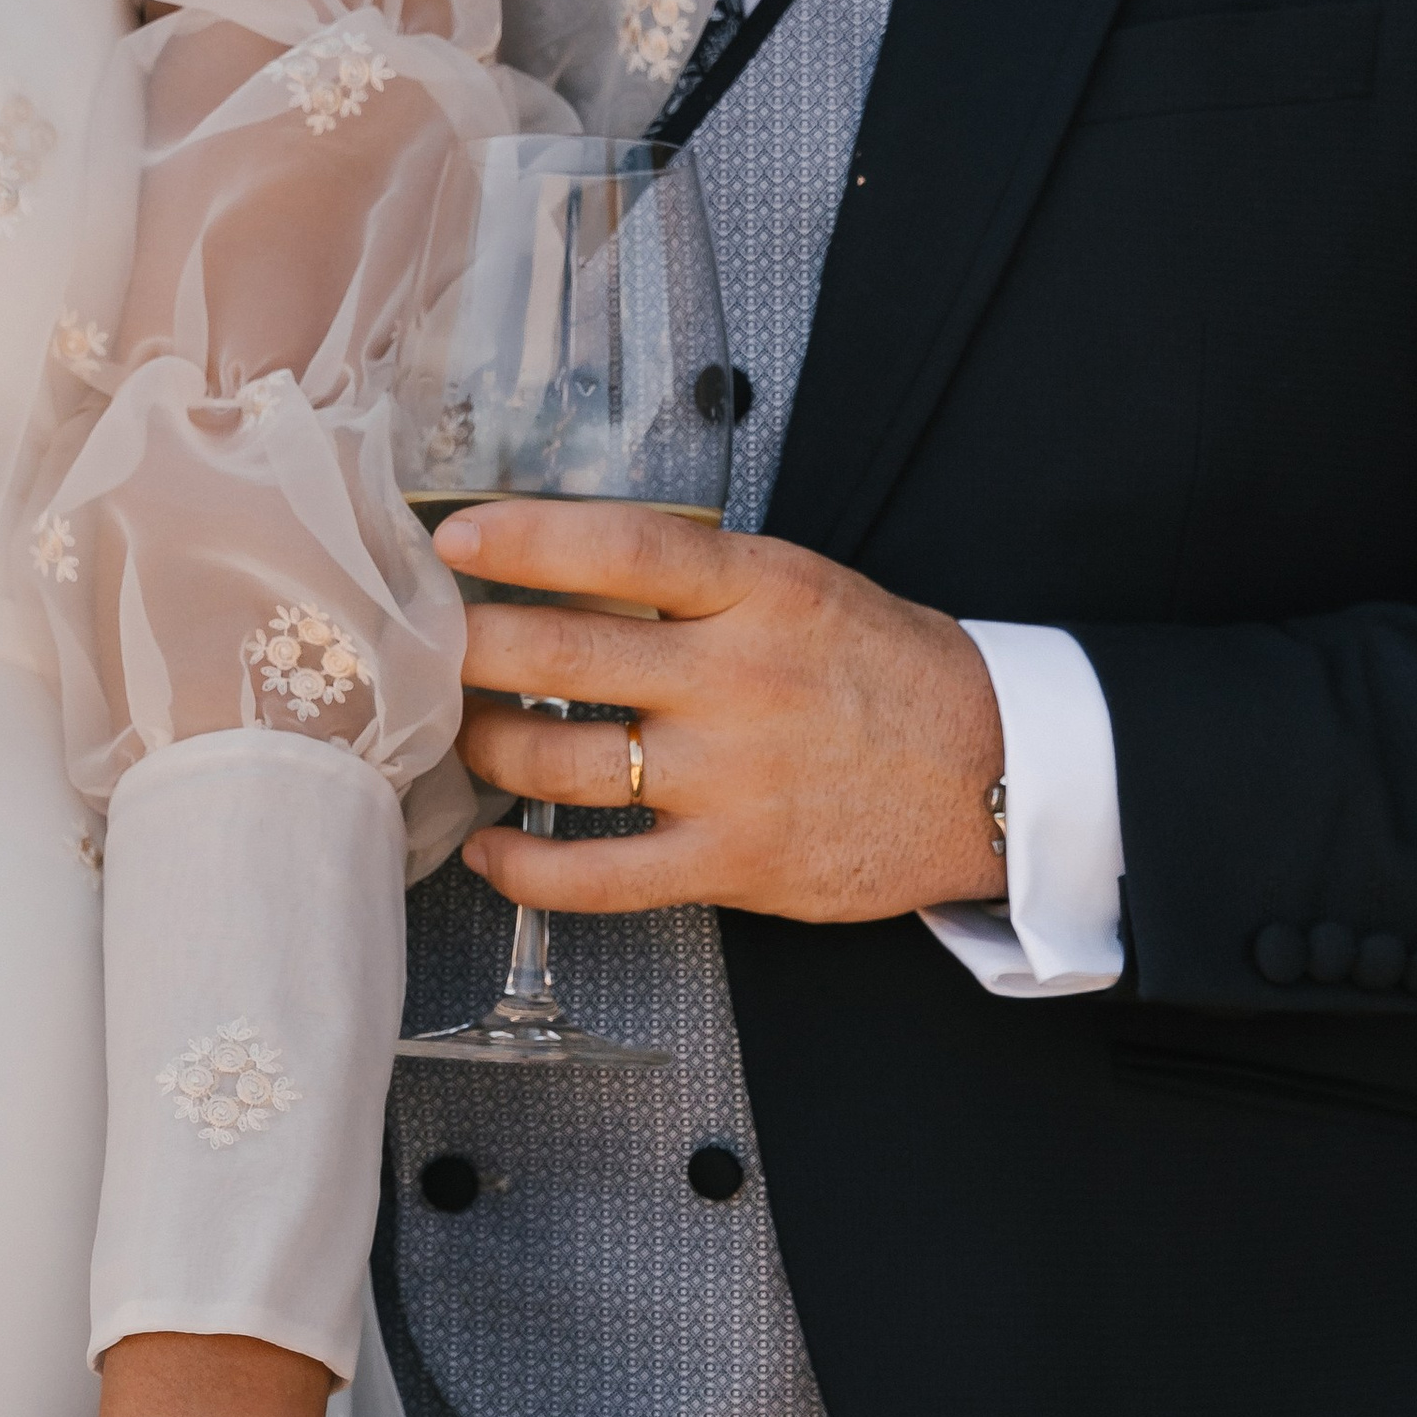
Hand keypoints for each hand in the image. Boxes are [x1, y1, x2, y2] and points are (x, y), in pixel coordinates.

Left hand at [436, 498, 1006, 923]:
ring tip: (466, 736)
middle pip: (555, 654)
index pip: (617, 549)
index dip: (521, 540)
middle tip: (429, 650)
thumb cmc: (884, 675)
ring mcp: (726, 776)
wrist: (988, 774)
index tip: (451, 540)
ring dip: (487, 748)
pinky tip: (490, 851)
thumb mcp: (803, 590)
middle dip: (468, 652)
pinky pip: (595, 876)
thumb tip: (566, 574)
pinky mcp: (727, 862)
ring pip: (556, 761)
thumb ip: (696, 585)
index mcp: (757, 590)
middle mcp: (734, 678)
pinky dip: (525, 868)